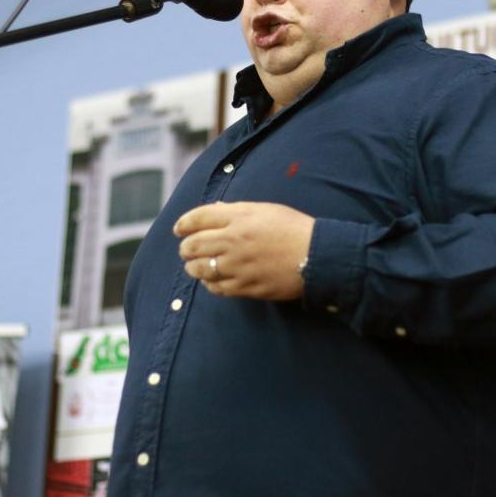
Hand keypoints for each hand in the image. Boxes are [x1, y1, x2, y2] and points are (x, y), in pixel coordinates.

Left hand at [175, 201, 314, 299]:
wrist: (317, 256)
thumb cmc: (294, 228)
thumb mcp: (266, 209)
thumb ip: (237, 211)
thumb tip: (215, 211)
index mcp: (238, 217)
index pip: (198, 218)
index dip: (183, 224)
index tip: (178, 229)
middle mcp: (233, 240)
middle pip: (193, 245)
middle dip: (185, 248)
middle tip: (186, 250)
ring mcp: (237, 265)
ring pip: (200, 268)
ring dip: (193, 267)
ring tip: (194, 266)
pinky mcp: (245, 286)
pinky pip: (216, 287)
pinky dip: (209, 283)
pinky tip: (212, 280)